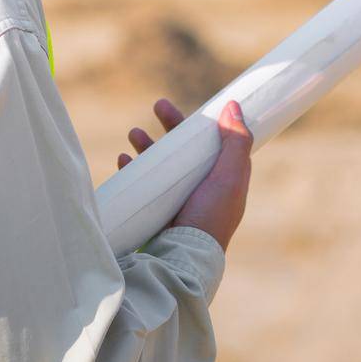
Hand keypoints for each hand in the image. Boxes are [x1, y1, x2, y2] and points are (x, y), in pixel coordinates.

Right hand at [116, 98, 254, 251]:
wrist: (184, 256)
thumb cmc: (210, 217)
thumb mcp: (230, 176)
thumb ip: (236, 143)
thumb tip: (234, 106)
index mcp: (223, 179)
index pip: (215, 144)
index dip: (204, 125)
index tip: (195, 108)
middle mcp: (202, 188)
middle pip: (186, 148)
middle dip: (171, 126)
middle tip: (158, 105)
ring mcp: (180, 199)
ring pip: (162, 164)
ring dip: (148, 145)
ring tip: (133, 133)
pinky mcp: (159, 210)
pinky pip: (144, 184)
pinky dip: (134, 169)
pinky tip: (124, 160)